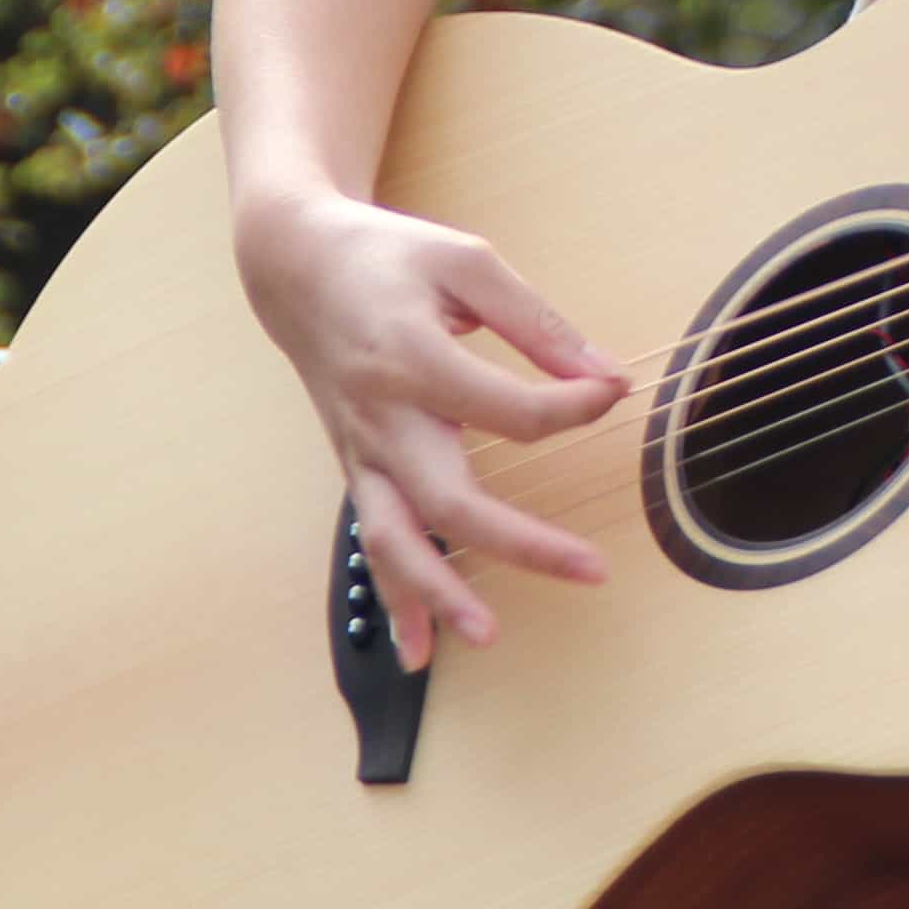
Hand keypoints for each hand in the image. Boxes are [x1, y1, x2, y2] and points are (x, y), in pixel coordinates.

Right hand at [231, 186, 628, 669]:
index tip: (611, 393)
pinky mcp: (357, 469)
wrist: (297, 267)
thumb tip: (604, 376)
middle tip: (593, 571)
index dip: (572, 408)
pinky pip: (374, 542)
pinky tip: (420, 650)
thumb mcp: (466, 264)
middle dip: (521, 543)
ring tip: (488, 636)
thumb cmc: (388, 259)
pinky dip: (395, 598)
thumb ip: (534, 321)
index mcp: (412, 359)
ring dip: (440, 594)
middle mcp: (381, 418)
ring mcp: (362, 452)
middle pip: (450, 499)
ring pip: (395, 540)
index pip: (508, 409)